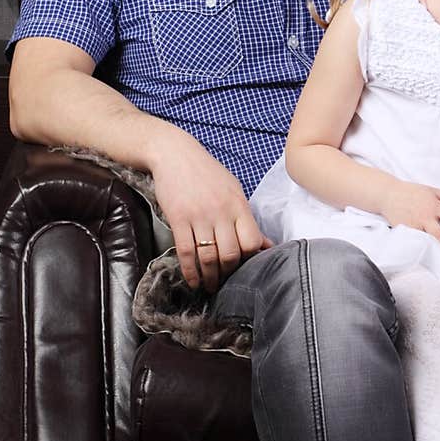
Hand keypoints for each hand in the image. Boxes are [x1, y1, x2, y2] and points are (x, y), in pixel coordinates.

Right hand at [150, 143, 270, 292]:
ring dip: (210, 278)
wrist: (175, 154)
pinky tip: (193, 281)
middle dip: (228, 273)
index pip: (251, 241)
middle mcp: (221, 211)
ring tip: (210, 286)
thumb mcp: (233, 190)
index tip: (244, 267)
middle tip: (225, 282)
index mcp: (238, 204)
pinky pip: (186, 252)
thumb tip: (265, 244)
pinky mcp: (178, 218)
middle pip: (230, 253)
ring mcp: (199, 215)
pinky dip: (190, 272)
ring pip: (208, 257)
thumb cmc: (207, 173)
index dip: (249, 259)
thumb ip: (247, 218)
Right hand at [381, 182, 439, 262]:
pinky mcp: (405, 231)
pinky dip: (423, 249)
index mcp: (434, 206)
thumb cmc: (412, 192)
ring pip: (427, 241)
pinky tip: (429, 256)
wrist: (388, 195)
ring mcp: (414, 226)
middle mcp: (425, 217)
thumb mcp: (432, 190)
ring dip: (436, 251)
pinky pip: (416, 242)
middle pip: (439, 234)